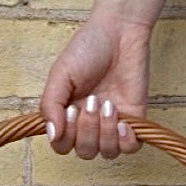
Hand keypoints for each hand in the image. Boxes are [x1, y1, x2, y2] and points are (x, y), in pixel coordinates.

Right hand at [40, 13, 151, 158]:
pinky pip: (131, 148)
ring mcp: (112, 124)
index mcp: (67, 114)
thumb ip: (50, 105)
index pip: (62, 146)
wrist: (119, 33)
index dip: (66, 138)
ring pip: (107, 152)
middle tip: (92, 100)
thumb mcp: (60, 74)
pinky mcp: (135, 121)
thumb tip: (52, 134)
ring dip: (106, 133)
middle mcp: (89, 123)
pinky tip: (123, 121)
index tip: (71, 111)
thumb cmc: (87, 49)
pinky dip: (125, 140)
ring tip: (108, 105)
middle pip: (85, 152)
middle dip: (87, 131)